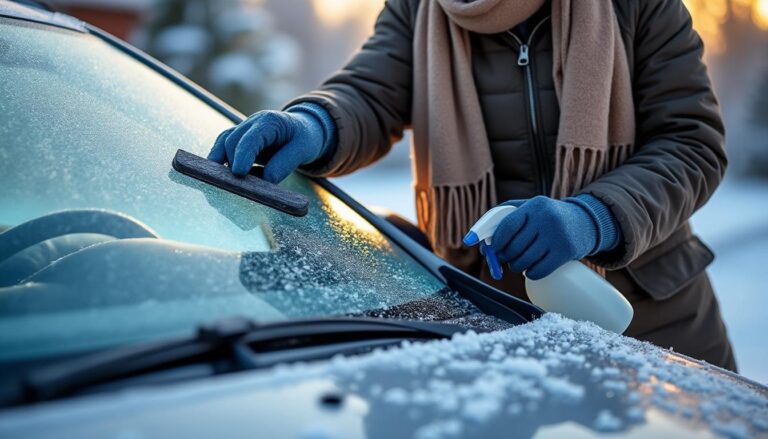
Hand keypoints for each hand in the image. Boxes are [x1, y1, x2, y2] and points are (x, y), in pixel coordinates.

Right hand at [208, 108, 326, 182]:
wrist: (303, 129)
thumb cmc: (305, 138)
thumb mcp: (303, 150)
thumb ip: (284, 165)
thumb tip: (266, 181)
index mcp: (270, 122)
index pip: (250, 138)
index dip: (243, 156)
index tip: (239, 173)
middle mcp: (253, 123)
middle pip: (232, 141)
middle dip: (231, 162)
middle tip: (234, 185)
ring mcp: (244, 130)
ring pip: (223, 143)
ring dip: (220, 162)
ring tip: (222, 182)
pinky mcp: (239, 140)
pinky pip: (224, 148)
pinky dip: (222, 162)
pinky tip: (225, 178)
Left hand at [482, 196, 599, 279]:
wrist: (584, 222)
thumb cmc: (546, 216)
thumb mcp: (528, 207)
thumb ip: (503, 216)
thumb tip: (478, 240)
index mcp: (534, 205)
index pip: (506, 227)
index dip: (495, 241)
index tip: (491, 248)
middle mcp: (546, 219)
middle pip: (513, 248)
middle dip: (503, 256)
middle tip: (503, 257)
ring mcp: (557, 237)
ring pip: (523, 262)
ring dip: (515, 266)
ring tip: (518, 261)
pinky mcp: (565, 253)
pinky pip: (537, 271)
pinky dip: (529, 273)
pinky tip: (530, 268)